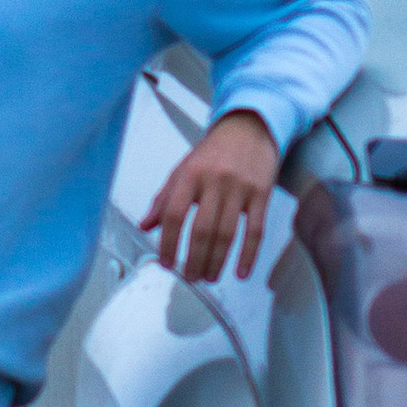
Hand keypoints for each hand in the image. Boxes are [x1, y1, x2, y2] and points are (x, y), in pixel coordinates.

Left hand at [141, 109, 281, 286]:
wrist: (249, 128)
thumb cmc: (213, 152)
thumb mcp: (183, 168)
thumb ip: (164, 198)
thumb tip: (145, 225)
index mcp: (190, 175)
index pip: (173, 214)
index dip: (167, 242)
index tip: (165, 262)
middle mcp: (214, 181)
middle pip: (201, 230)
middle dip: (193, 260)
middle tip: (190, 278)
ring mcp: (240, 188)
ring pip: (227, 233)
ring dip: (216, 261)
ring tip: (208, 277)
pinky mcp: (262, 194)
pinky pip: (256, 230)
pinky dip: (248, 255)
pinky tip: (240, 272)